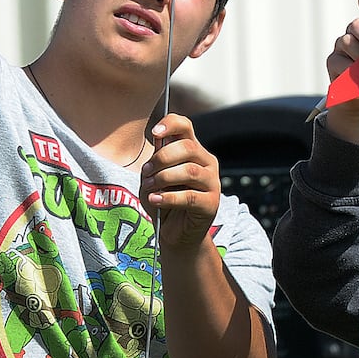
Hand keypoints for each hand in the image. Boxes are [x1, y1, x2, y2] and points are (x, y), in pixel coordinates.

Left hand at [141, 114, 219, 253]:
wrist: (175, 233)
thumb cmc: (163, 201)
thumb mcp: (153, 178)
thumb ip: (155, 160)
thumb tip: (157, 142)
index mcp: (192, 150)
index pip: (185, 126)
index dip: (171, 123)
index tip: (154, 132)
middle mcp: (206, 162)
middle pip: (187, 147)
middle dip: (161, 158)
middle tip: (146, 173)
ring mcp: (212, 183)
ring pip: (189, 171)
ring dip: (164, 178)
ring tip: (150, 188)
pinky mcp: (211, 204)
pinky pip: (190, 196)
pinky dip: (168, 198)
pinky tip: (155, 200)